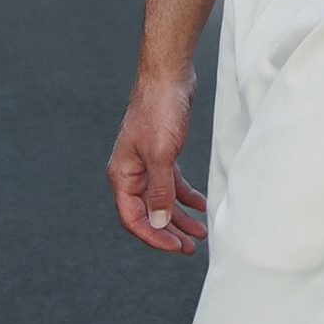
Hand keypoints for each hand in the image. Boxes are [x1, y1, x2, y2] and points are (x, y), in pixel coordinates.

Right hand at [108, 66, 207, 251]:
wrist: (168, 75)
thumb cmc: (159, 110)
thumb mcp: (161, 154)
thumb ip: (159, 191)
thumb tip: (158, 224)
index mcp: (122, 175)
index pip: (133, 218)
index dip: (154, 236)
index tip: (176, 248)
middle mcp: (131, 172)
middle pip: (148, 213)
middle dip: (169, 232)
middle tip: (190, 248)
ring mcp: (146, 163)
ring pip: (161, 200)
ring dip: (180, 217)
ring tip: (200, 232)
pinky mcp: (162, 153)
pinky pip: (171, 183)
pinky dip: (185, 196)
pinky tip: (201, 204)